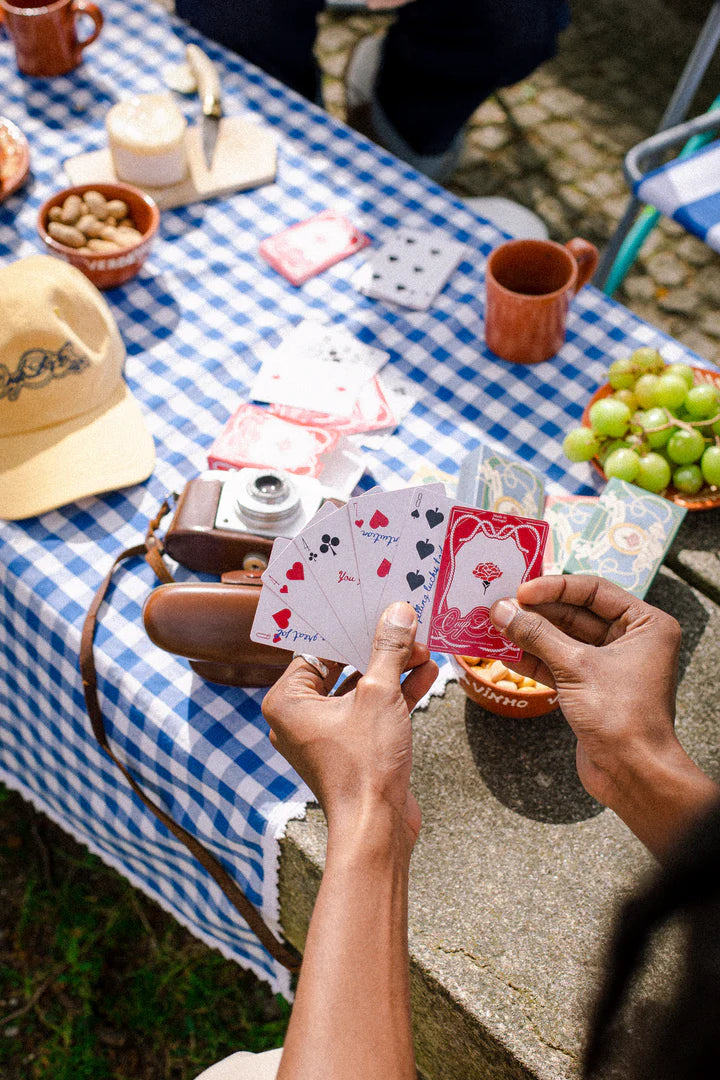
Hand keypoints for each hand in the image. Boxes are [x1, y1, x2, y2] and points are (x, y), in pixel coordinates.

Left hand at [262, 602, 437, 846]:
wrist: (377, 827)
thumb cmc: (364, 763)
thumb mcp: (378, 694)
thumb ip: (388, 650)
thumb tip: (398, 613)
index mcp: (287, 701)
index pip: (315, 648)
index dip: (346, 626)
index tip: (372, 606)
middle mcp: (301, 716)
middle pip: (341, 666)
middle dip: (377, 646)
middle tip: (404, 624)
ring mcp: (328, 734)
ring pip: (361, 688)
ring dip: (393, 668)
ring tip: (423, 646)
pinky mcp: (354, 748)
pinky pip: (373, 710)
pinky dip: (397, 693)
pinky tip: (427, 672)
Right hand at [489, 575, 717, 856]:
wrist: (632, 774)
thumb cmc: (619, 715)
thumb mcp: (575, 667)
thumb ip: (537, 634)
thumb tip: (501, 610)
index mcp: (645, 624)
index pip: (594, 591)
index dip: (555, 587)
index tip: (521, 590)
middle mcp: (631, 640)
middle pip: (575, 614)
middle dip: (536, 612)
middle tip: (499, 607)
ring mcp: (609, 665)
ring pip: (562, 639)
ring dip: (529, 634)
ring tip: (494, 626)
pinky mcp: (590, 688)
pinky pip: (558, 663)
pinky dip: (532, 658)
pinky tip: (503, 652)